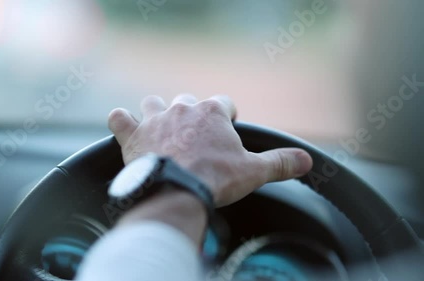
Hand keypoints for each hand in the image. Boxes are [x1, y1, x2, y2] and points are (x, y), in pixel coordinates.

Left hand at [108, 95, 312, 206]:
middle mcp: (182, 110)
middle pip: (188, 102)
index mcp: (212, 113)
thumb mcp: (254, 171)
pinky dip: (121, 121)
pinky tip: (123, 124)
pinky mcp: (133, 135)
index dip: (227, 115)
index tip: (228, 126)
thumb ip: (281, 162)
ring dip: (156, 112)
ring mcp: (155, 120)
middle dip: (192, 114)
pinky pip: (120, 118)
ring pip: (154, 103)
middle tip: (195, 135)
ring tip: (160, 126)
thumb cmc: (214, 177)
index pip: (224, 103)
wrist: (175, 190)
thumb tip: (307, 160)